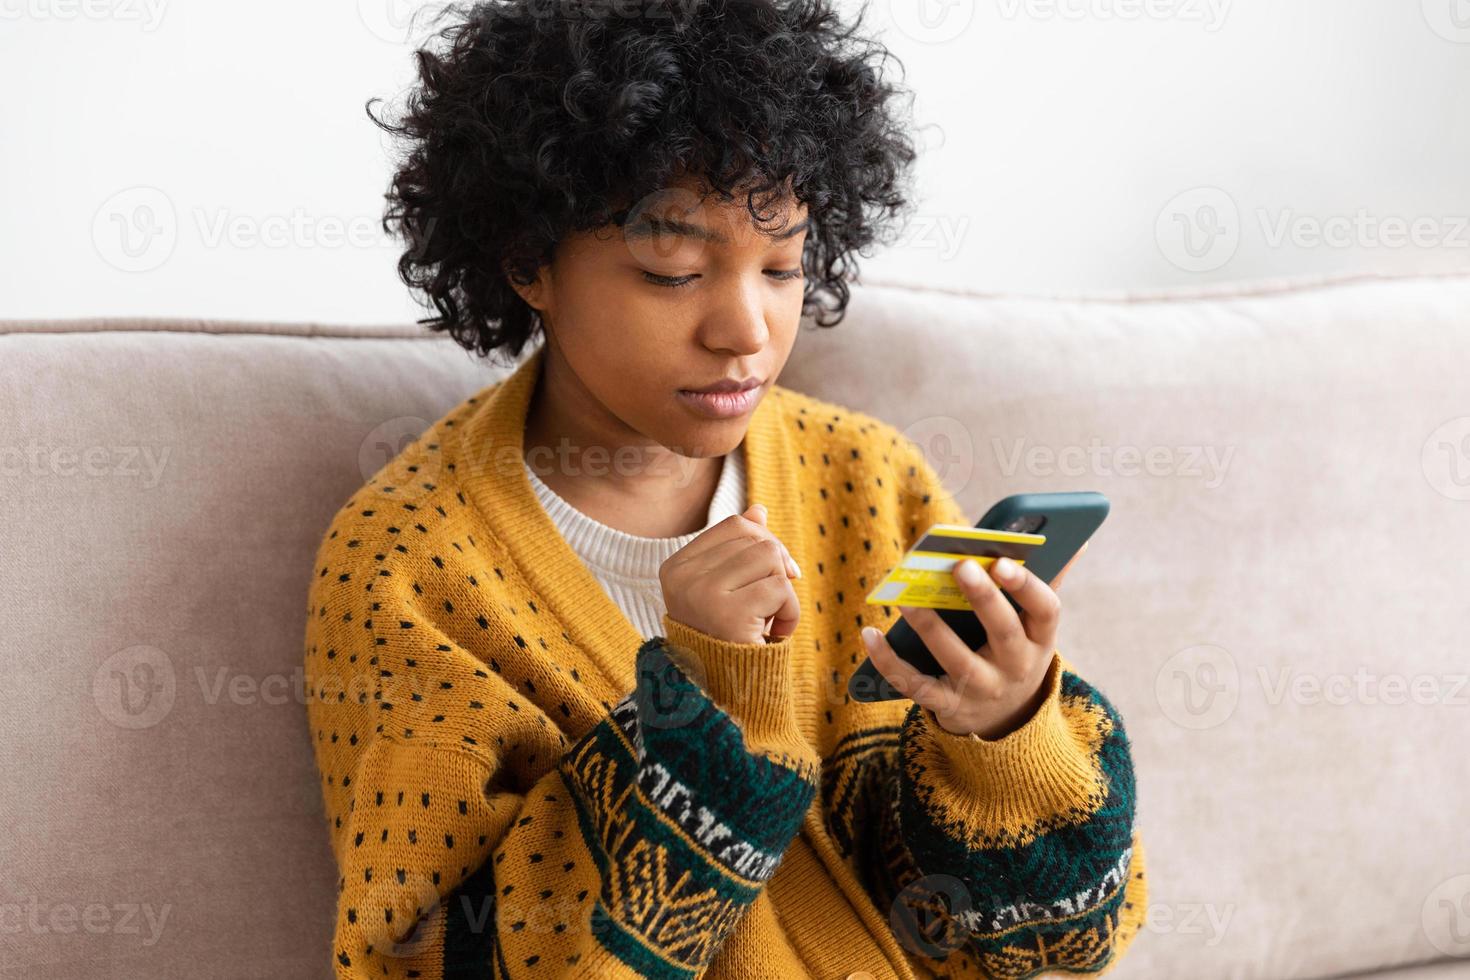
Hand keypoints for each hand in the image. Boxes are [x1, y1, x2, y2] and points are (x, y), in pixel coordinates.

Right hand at [660, 503, 801, 644]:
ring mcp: (703, 594)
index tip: (777, 571)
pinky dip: (790, 613)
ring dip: (784, 593)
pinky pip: (781, 589)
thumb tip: (758, 510)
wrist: (722, 694)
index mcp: (676, 567)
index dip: (765, 541)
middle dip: (777, 569)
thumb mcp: (727, 589)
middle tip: (772, 603)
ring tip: (768, 620)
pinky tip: (774, 634)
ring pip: (771, 559)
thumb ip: (738, 549)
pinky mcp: (729, 614)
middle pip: (757, 540)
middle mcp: (683, 577)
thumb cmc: (725, 638)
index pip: (734, 526)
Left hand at [861, 542, 1086, 738]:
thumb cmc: (1015, 651)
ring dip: (929, 627)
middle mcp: (1016, 667)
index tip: (1003, 561)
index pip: (1045, 611)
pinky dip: (889, 662)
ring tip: (905, 596)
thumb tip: (1075, 541)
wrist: (1006, 720)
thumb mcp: (1036, 627)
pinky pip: (916, 686)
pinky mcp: (949, 707)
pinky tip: (869, 634)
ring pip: (956, 660)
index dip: (1026, 587)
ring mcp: (982, 690)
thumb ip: (1047, 582)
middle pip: (1003, 632)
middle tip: (958, 565)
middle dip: (982, 598)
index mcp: (1040, 640)